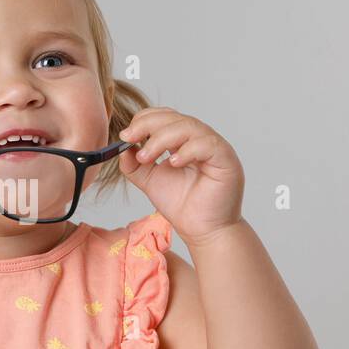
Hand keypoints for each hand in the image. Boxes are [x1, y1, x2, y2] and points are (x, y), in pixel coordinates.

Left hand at [117, 106, 244, 246]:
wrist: (203, 231)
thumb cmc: (182, 205)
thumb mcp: (149, 181)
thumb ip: (135, 165)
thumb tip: (122, 147)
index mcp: (183, 140)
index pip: (164, 117)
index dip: (144, 120)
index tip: (125, 136)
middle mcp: (199, 139)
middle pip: (175, 118)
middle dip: (148, 126)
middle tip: (130, 138)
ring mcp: (214, 147)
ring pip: (189, 127)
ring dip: (162, 138)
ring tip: (146, 157)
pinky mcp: (226, 159)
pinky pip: (207, 144)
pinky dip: (188, 150)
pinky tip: (173, 163)